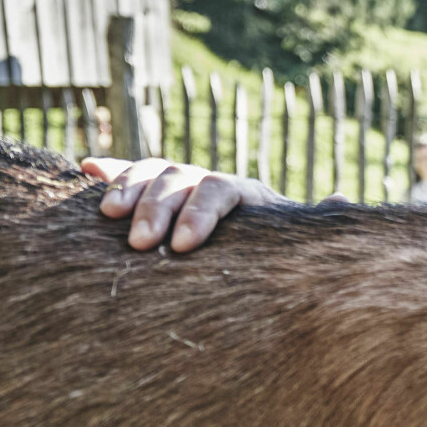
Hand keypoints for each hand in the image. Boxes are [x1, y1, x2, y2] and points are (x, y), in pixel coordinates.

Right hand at [81, 158, 338, 251]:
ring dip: (128, 190)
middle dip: (156, 208)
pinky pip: (129, 176)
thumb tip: (342, 199)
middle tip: (138, 244)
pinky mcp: (154, 196)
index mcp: (245, 194)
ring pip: (151, 173)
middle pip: (180, 179)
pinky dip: (109, 173)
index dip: (199, 214)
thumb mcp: (296, 243)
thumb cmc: (276, 255)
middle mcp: (210, 182)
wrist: (259, 254)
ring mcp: (180, 185)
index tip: (181, 247)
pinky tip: (84, 170)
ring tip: (106, 216)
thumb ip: (316, 223)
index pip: (220, 191)